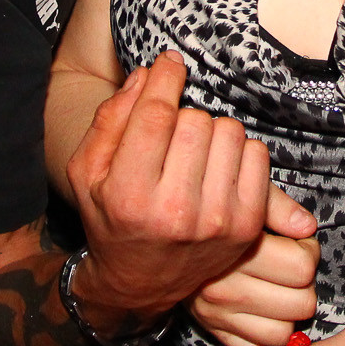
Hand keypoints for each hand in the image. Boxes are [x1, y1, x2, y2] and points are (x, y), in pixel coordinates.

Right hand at [65, 52, 286, 324]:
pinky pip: (257, 154)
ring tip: (194, 153)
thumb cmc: (111, 217)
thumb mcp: (87, 172)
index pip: (155, 116)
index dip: (164, 79)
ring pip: (229, 132)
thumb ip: (110, 119)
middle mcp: (175, 212)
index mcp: (129, 196)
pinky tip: (217, 169)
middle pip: (195, 120)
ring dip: (212, 132)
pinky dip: (239, 152)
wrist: (140, 283)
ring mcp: (216, 221)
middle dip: (182, 116)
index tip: (170, 63)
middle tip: (172, 135)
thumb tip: (148, 73)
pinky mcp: (247, 226)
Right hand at [191, 188, 319, 345]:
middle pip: (301, 303)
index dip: (308, 251)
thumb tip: (307, 227)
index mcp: (233, 252)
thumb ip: (277, 206)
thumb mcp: (245, 194)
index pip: (302, 267)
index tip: (297, 242)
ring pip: (283, 333)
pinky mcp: (214, 333)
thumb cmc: (218, 213)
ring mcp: (217, 316)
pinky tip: (266, 312)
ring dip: (288, 313)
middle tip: (290, 266)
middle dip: (303, 283)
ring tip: (279, 289)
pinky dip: (268, 334)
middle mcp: (222, 289)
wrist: (168, 238)